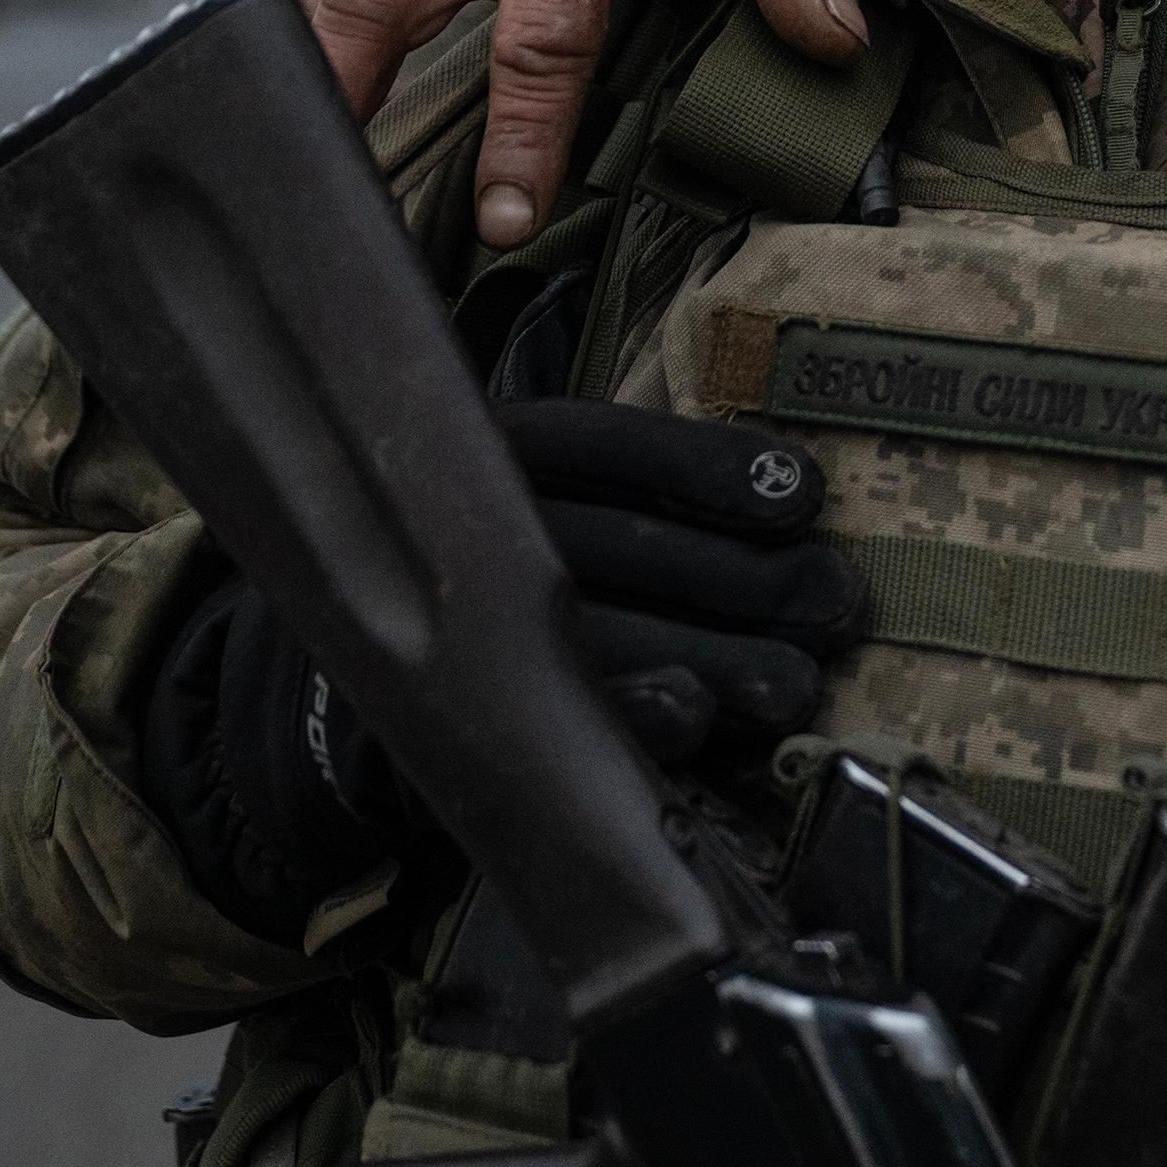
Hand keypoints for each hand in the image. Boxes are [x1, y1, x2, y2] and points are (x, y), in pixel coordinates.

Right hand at [142, 402, 859, 944]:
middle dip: (744, 577)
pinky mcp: (430, 716)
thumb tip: (802, 504)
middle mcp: (460, 525)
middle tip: (837, 602)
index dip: (708, 467)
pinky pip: (541, 717)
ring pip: (595, 630)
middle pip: (621, 543)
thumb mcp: (548, 512)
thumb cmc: (486, 584)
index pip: (607, 447)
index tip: (809, 493)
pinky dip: (625, 718)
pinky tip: (690, 719)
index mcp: (489, 454)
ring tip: (797, 678)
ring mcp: (442, 622)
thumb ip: (646, 501)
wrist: (330, 701)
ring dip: (709, 656)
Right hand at [270, 0, 861, 249]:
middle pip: (373, 13)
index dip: (521, 140)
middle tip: (326, 207)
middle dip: (339, 107)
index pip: (540, 48)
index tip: (504, 225)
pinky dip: (271, 19)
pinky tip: (263, 89)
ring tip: (277, 166)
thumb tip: (844, 41)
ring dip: (286, 76)